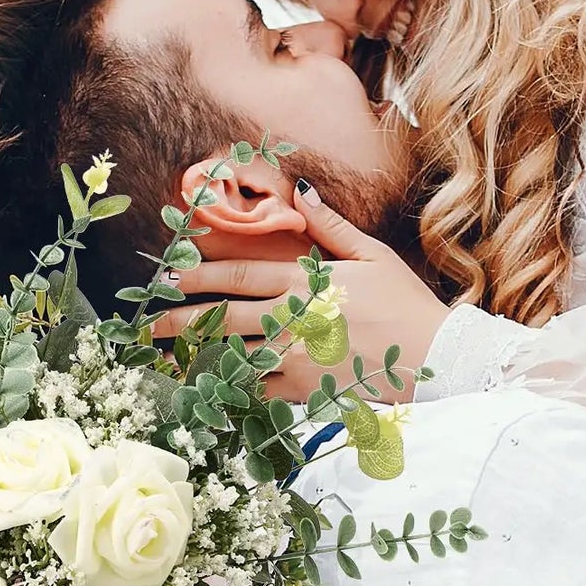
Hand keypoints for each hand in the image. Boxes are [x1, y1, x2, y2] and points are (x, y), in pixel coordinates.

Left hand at [149, 184, 450, 402]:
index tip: (170, 275)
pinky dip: (231, 393)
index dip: (200, 274)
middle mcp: (294, 319)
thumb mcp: (374, 255)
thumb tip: (300, 192)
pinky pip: (259, 393)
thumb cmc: (407, 303)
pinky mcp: (308, 391)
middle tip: (147, 326)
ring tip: (163, 363)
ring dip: (195, 360)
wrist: (438, 356)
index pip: (240, 276)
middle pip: (224, 318)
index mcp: (307, 283)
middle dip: (181, 321)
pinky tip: (206, 392)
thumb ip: (331, 226)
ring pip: (233, 358)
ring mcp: (298, 358)